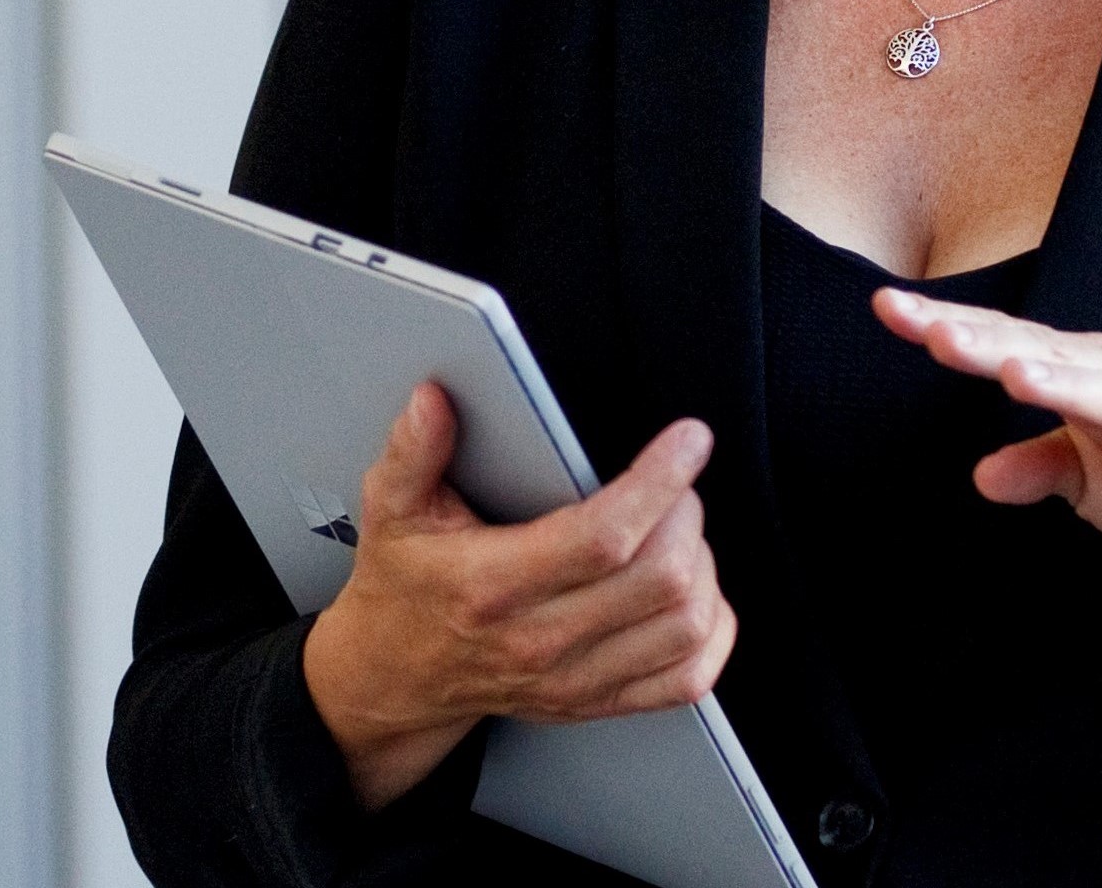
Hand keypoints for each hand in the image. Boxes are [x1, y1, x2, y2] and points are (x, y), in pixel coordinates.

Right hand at [296, 386, 735, 810]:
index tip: (688, 441)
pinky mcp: (596, 701)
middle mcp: (539, 638)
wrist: (393, 675)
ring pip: (685, 626)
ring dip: (702, 568)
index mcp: (492, 585)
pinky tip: (694, 595)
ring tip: (678, 533)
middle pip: (661, 580)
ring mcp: (574, 678)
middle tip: (675, 484)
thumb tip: (435, 400)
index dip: (658, 485)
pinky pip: (687, 678)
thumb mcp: (390, 509)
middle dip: (686, 516)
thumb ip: (413, 450)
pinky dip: (710, 632)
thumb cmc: (402, 586)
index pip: (601, 539)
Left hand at [872, 289, 1101, 803]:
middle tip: (925, 325)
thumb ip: (1042, 469)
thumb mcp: (1100, 484)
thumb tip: (980, 476)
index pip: (1013, 347)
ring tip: (1007, 368)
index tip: (889, 309)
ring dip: (1061, 379)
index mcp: (1093, 381)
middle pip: (1049, 356)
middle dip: (988, 341)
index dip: (954, 329)